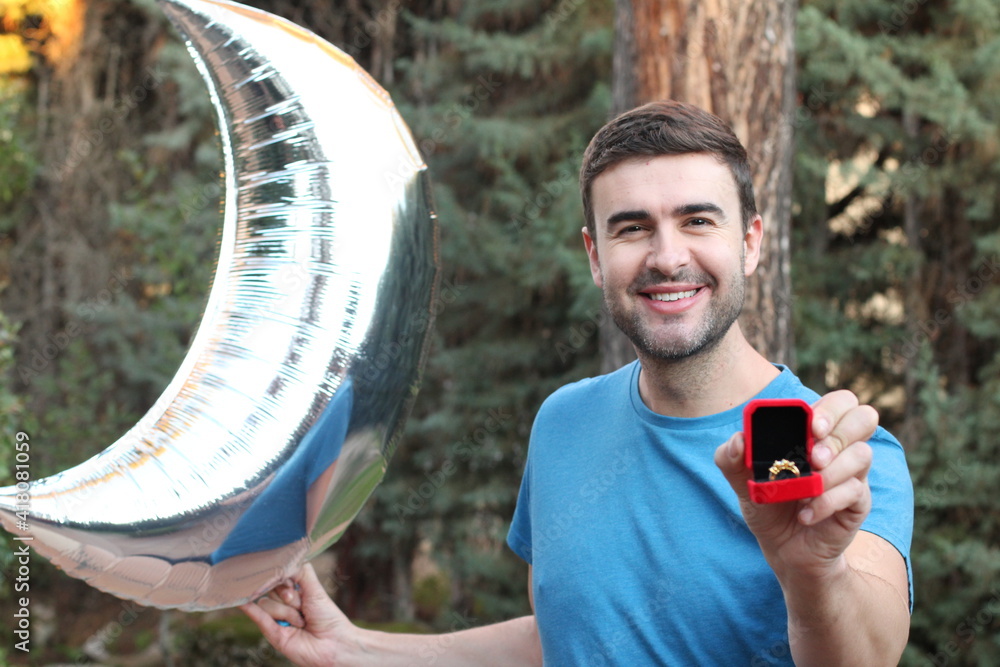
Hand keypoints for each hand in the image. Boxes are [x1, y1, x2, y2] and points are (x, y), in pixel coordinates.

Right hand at [241, 563, 355, 666]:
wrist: (333, 643)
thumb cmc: (328, 615)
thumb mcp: (315, 588)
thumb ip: (301, 571)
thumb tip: (284, 558)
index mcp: (294, 591)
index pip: (278, 576)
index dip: (284, 578)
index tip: (293, 583)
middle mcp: (283, 604)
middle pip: (270, 589)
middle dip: (287, 595)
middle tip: (301, 605)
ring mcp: (276, 618)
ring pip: (266, 603)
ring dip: (287, 612)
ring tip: (301, 622)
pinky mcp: (271, 633)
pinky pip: (257, 617)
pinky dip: (248, 609)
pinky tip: (241, 602)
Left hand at [714, 390, 876, 579]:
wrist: (782, 549)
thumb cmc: (766, 504)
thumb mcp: (740, 482)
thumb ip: (731, 458)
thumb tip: (739, 439)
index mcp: (813, 433)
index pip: (839, 402)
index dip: (830, 408)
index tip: (811, 426)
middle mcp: (838, 448)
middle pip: (864, 417)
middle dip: (839, 432)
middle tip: (813, 456)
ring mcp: (852, 475)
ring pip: (862, 454)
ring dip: (832, 470)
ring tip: (805, 488)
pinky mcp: (858, 503)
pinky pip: (855, 492)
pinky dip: (826, 501)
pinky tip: (805, 514)